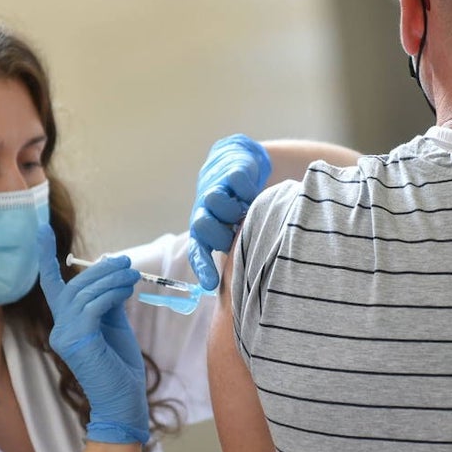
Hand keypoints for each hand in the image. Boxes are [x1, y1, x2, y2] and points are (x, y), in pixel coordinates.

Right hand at [36, 225, 148, 444]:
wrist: (124, 401)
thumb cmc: (120, 366)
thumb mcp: (114, 325)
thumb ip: (107, 301)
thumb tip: (110, 275)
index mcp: (65, 324)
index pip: (53, 286)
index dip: (46, 258)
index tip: (42, 230)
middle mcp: (59, 329)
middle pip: (74, 286)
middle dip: (101, 271)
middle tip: (126, 263)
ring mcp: (65, 336)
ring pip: (83, 294)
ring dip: (110, 280)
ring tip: (132, 275)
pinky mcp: (78, 341)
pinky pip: (92, 307)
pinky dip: (110, 294)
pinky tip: (126, 290)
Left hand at [188, 134, 270, 290]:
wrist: (240, 162)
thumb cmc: (238, 206)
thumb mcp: (234, 231)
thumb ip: (237, 253)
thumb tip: (246, 289)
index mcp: (204, 230)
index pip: (199, 252)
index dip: (204, 268)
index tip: (211, 285)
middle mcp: (205, 211)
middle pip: (202, 226)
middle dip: (220, 232)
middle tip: (236, 231)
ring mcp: (216, 189)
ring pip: (214, 202)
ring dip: (233, 209)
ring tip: (246, 210)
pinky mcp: (231, 171)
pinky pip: (236, 182)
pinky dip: (247, 190)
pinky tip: (253, 193)